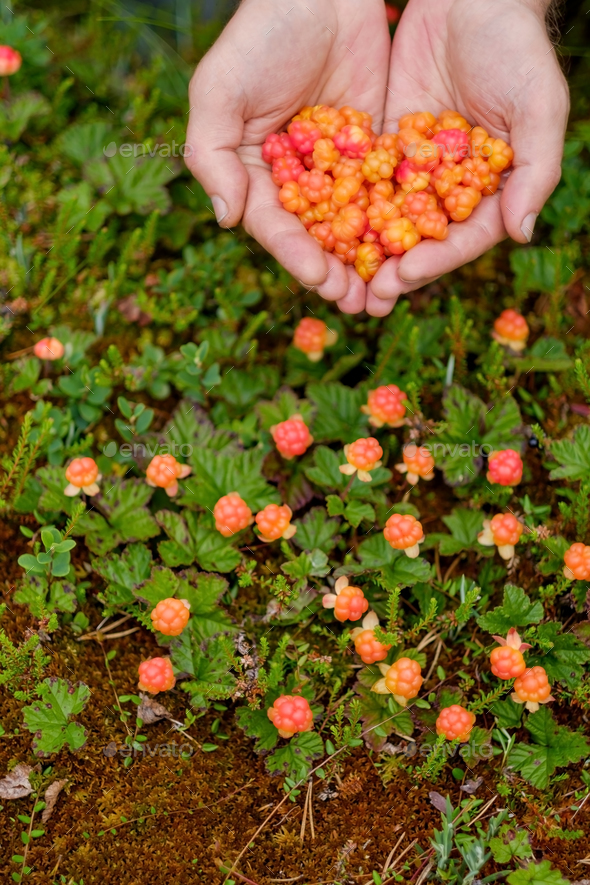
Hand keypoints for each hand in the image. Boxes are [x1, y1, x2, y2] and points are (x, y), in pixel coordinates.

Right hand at [185, 0, 389, 313]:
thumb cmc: (262, 33)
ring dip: (365, 262)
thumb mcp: (221, 90)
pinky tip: (412, 249)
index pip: (274, 224)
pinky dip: (396, 223)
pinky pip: (386, 193)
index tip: (318, 278)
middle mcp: (295, 181)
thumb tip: (226, 219)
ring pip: (352, 225)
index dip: (295, 254)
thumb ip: (211, 154)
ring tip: (382, 293)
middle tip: (355, 302)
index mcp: (254, 174)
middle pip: (315, 236)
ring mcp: (336, 170)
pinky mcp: (374, 153)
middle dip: (334, 272)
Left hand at [365, 0, 568, 316]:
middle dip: (394, 271)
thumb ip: (535, 169)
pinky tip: (320, 230)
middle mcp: (450, 187)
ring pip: (388, 220)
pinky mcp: (385, 147)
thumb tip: (522, 233)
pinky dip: (344, 208)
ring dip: (366, 254)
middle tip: (365, 298)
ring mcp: (415, 170)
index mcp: (491, 189)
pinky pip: (363, 182)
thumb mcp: (539, 104)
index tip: (404, 276)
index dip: (435, 260)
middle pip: (422, 240)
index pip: (464, 237)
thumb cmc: (515, 47)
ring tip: (338, 281)